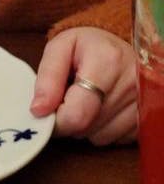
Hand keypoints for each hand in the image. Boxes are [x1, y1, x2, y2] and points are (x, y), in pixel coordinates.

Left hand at [30, 26, 136, 144]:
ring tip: (83, 98)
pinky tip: (98, 107)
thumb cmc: (85, 46)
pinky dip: (99, 128)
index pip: (78, 113)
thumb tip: (39, 110)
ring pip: (98, 137)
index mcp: (107, 61)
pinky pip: (112, 140)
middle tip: (64, 96)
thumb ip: (47, 76)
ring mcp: (141, 105)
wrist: (116, 47)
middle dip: (66, 118)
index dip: (55, 119)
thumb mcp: (59, 47)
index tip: (44, 111)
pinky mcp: (145, 120)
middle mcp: (130, 85)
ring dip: (83, 124)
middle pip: (86, 127)